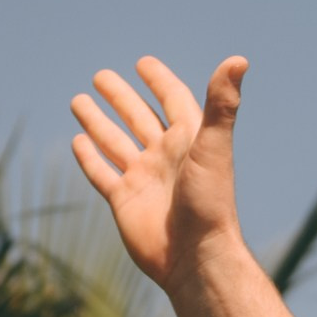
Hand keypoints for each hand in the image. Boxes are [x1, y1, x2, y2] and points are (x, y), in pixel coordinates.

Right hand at [70, 56, 247, 289]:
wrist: (194, 257)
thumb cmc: (210, 202)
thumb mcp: (214, 146)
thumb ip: (222, 104)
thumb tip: (239, 59)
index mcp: (187, 139)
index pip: (172, 100)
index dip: (159, 81)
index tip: (143, 63)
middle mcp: (164, 156)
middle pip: (138, 117)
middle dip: (120, 96)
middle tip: (100, 76)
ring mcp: (143, 178)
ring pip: (114, 141)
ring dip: (98, 122)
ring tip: (78, 100)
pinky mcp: (124, 201)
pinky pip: (102, 174)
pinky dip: (89, 158)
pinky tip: (77, 142)